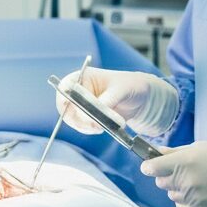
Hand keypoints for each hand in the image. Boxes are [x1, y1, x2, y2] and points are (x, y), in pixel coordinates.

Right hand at [54, 67, 177, 136]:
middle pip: (66, 106)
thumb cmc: (130, 86)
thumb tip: (92, 115)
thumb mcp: (120, 91)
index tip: (73, 110)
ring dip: (85, 126)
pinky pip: (82, 126)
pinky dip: (90, 129)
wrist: (141, 99)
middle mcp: (79, 90)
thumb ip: (105, 101)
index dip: (64, 98)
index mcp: (83, 77)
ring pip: (73, 119)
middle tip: (93, 126)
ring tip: (102, 127)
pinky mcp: (89, 117)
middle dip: (77, 118)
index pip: (66, 86)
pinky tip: (102, 128)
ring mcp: (83, 105)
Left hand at [141, 142, 206, 206]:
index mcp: (186, 160)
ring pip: (171, 194)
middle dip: (165, 176)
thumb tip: (156, 152)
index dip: (148, 166)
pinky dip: (185, 201)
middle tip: (180, 171)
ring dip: (177, 189)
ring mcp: (196, 197)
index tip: (148, 165)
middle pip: (160, 182)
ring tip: (195, 181)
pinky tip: (198, 193)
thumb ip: (176, 152)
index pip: (153, 167)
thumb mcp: (201, 147)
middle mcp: (188, 180)